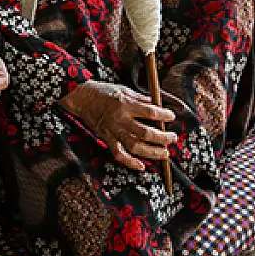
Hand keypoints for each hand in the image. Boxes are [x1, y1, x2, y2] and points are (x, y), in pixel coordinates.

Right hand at [59, 81, 176, 171]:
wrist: (82, 98)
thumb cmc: (104, 91)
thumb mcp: (124, 89)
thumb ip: (140, 99)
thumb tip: (157, 105)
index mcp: (126, 104)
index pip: (150, 112)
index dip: (163, 116)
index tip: (171, 117)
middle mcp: (120, 119)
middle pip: (145, 133)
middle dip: (162, 138)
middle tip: (173, 138)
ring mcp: (113, 131)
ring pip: (135, 146)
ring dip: (152, 152)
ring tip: (165, 154)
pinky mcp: (107, 138)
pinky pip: (119, 154)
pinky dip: (130, 162)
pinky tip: (141, 166)